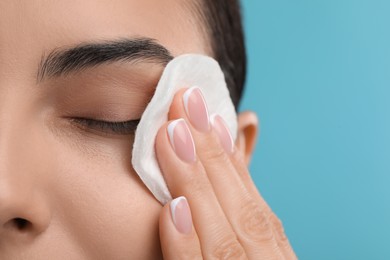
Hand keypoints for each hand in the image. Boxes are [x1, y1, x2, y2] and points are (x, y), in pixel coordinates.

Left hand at [156, 87, 295, 258]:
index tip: (205, 112)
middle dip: (210, 152)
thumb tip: (245, 128)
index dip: (227, 155)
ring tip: (173, 134)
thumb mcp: (259, 248)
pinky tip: (172, 209)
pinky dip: (187, 245)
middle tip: (184, 101)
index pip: (252, 201)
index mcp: (271, 253)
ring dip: (197, 183)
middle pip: (240, 207)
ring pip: (222, 236)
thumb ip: (246, 201)